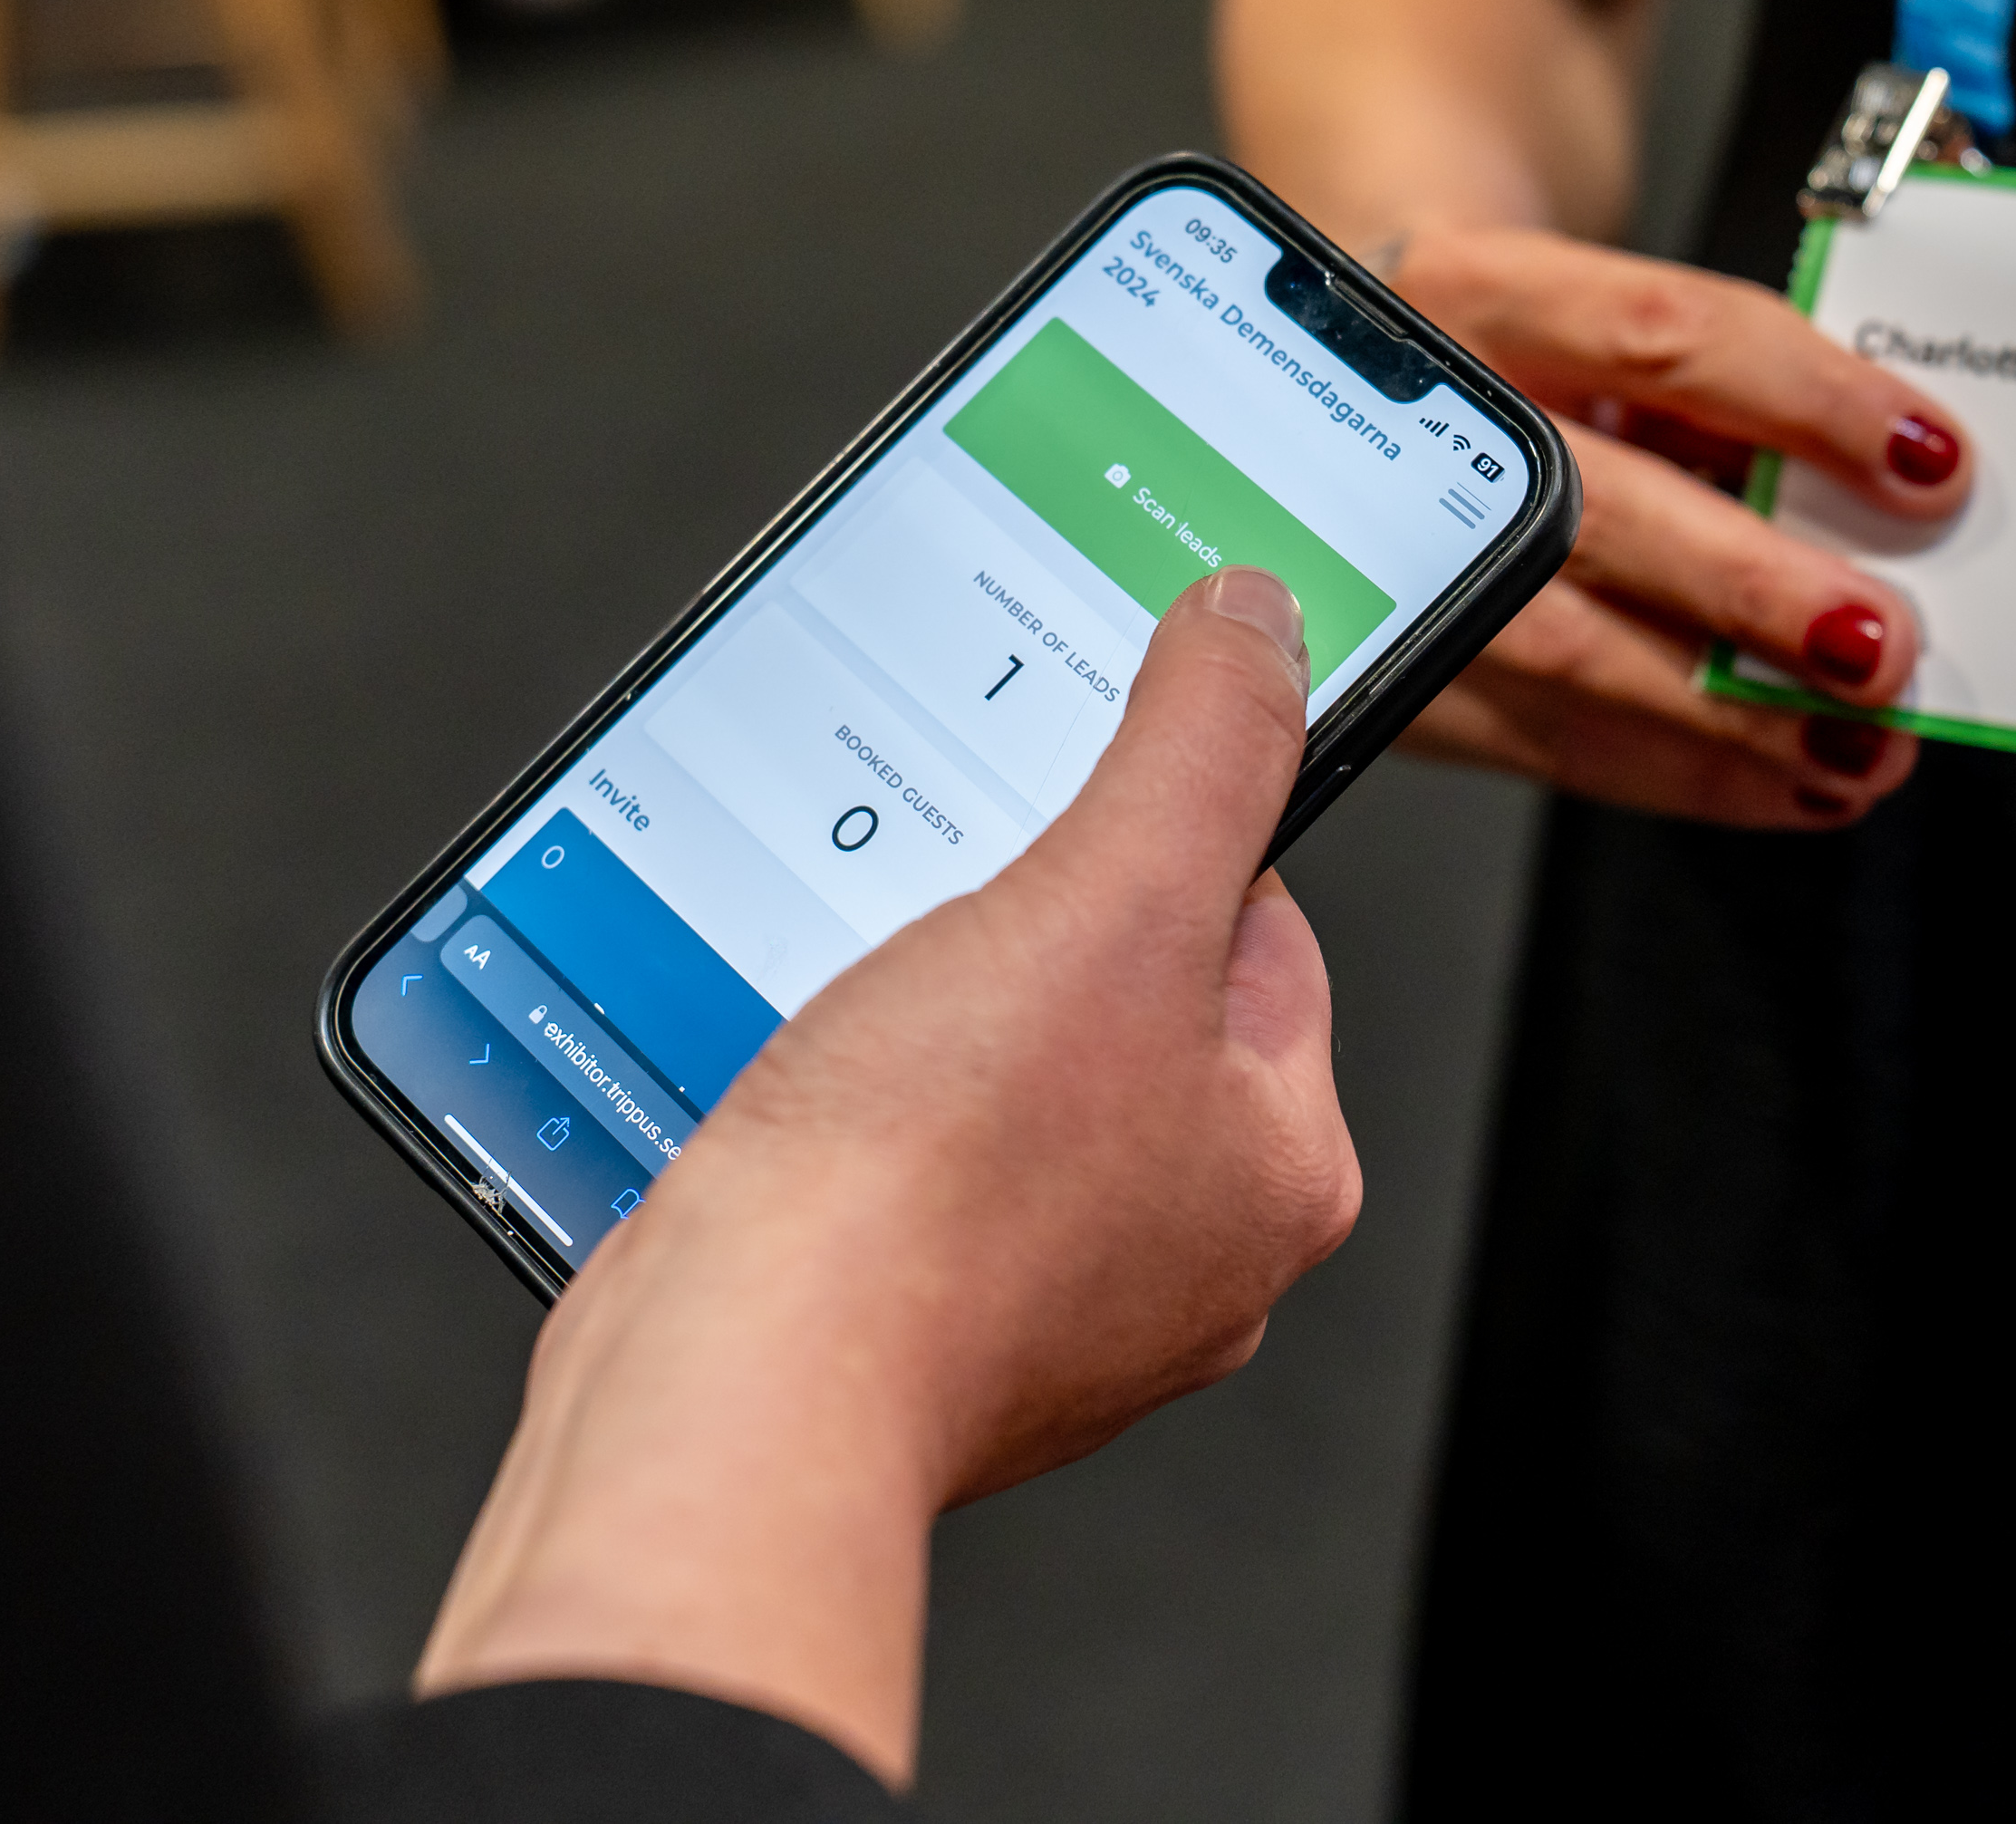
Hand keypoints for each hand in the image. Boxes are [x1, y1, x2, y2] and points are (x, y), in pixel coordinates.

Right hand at [415, 569, 1360, 1782]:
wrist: (737, 1389)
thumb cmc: (926, 1189)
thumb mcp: (1108, 896)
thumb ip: (1203, 745)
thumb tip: (1261, 626)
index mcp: (1278, 1162)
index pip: (1257, 924)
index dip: (1148, 842)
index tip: (1061, 816)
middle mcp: (1186, 1250)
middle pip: (1119, 993)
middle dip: (1016, 931)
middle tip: (937, 919)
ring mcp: (1047, 1299)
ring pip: (996, 1070)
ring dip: (918, 1010)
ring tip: (856, 1010)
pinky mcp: (917, 1319)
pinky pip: (898, 1153)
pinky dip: (844, 1106)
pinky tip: (798, 1088)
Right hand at [1383, 223, 1969, 827]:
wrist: (1346, 366)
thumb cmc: (1517, 341)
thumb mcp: (1610, 313)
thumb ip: (1724, 390)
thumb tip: (1895, 496)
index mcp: (1484, 290)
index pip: (1660, 339)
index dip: (1804, 402)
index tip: (1929, 460)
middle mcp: (1421, 421)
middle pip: (1595, 514)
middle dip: (1754, 594)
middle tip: (1882, 647)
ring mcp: (1390, 551)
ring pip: (1565, 650)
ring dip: (1732, 716)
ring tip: (1859, 743)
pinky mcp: (1395, 663)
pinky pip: (1548, 740)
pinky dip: (1687, 773)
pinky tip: (1788, 780)